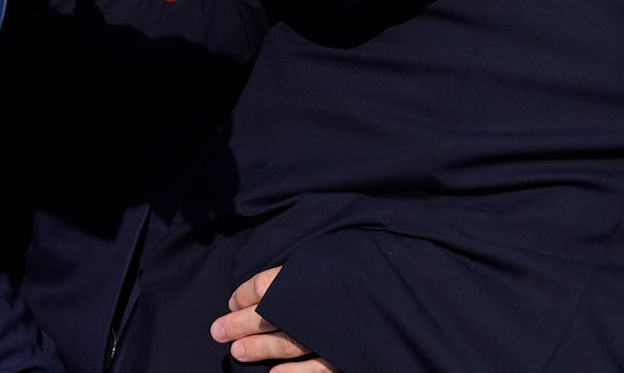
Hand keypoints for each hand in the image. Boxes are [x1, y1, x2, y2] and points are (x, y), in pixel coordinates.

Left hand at [211, 267, 338, 372]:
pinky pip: (319, 368)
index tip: (232, 303)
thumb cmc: (346, 276)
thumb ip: (294, 272)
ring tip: (236, 352)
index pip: (267, 284)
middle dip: (240, 323)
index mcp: (313, 273)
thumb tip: (258, 287)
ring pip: (290, 342)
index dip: (244, 295)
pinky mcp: (347, 353)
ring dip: (259, 348)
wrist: (406, 294)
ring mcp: (334, 330)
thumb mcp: (321, 262)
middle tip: (218, 331)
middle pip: (273, 313)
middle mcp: (321, 301)